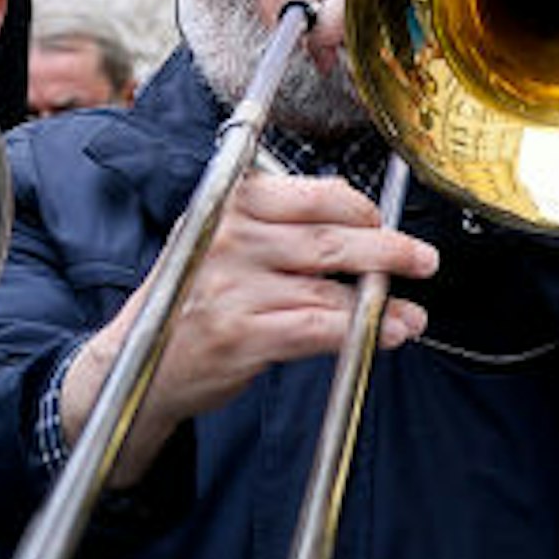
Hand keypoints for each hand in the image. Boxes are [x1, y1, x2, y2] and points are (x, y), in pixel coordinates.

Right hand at [60, 168, 432, 468]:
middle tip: (423, 260)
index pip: (314, 195)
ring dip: (382, 301)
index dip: (360, 209)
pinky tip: (386, 334)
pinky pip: (317, 328)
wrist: (134, 364)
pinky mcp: (242, 335)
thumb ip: (280, 227)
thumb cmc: (191, 299)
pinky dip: (359, 331)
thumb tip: (362, 226)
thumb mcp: (219, 241)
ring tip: (412, 314)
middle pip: (330, 239)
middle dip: (388, 249)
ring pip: (329, 287)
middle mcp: (231, 239)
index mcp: (230, 205)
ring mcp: (234, 288)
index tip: (382, 222)